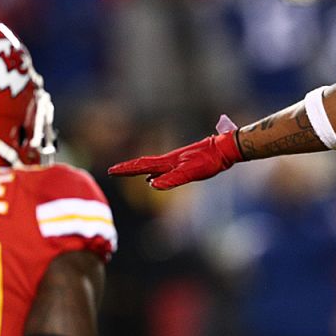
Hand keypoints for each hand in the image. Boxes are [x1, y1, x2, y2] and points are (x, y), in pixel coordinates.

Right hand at [108, 116, 241, 189]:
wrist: (224, 150)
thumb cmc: (208, 160)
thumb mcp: (190, 172)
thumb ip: (172, 179)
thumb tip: (151, 185)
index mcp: (167, 162)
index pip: (142, 166)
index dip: (126, 169)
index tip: (111, 171)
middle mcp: (169, 160)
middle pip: (144, 165)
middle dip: (129, 168)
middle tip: (113, 171)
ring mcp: (176, 161)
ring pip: (152, 167)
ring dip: (139, 170)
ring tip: (130, 173)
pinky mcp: (184, 163)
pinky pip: (162, 169)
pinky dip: (153, 173)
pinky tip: (154, 178)